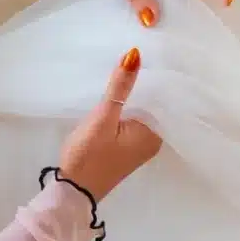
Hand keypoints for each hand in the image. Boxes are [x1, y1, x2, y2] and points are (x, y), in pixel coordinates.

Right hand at [58, 47, 161, 201]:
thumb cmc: (89, 155)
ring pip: (144, 111)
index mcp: (156, 133)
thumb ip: (119, 87)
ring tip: (130, 66)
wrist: (73, 190)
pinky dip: (129, 107)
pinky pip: (134, 120)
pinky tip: (120, 93)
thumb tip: (135, 54)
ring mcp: (141, 144)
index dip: (161, 74)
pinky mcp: (127, 147)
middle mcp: (155, 139)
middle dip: (148, 82)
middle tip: (142, 51)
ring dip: (137, 94)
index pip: (166, 97)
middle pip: (156, 103)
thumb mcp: (103, 117)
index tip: (157, 50)